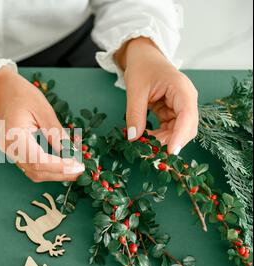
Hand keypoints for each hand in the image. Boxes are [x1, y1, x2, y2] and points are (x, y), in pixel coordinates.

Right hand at [0, 67, 84, 181]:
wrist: (1, 90)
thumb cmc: (20, 94)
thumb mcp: (42, 108)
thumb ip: (55, 130)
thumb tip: (68, 150)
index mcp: (14, 136)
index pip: (38, 160)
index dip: (59, 167)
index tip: (77, 166)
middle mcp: (9, 148)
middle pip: (35, 171)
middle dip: (59, 174)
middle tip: (80, 170)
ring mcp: (10, 152)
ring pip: (32, 173)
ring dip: (53, 175)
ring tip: (73, 169)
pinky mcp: (14, 152)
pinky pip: (30, 167)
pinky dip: (46, 169)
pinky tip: (61, 165)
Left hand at [115, 37, 198, 154]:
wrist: (143, 57)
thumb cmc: (142, 67)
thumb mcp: (135, 89)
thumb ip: (135, 113)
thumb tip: (133, 137)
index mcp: (182, 90)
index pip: (187, 116)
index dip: (180, 136)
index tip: (171, 151)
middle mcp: (186, 100)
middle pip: (186, 128)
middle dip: (170, 141)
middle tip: (149, 152)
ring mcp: (180, 107)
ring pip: (177, 131)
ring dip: (163, 141)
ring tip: (144, 145)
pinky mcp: (172, 112)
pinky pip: (169, 129)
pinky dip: (158, 136)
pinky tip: (145, 138)